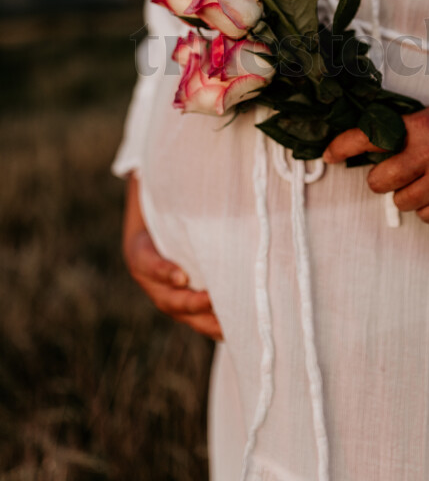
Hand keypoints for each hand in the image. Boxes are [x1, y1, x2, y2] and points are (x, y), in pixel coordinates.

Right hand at [122, 174, 223, 340]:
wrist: (158, 209)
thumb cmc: (166, 196)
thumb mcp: (164, 189)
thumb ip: (177, 187)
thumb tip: (194, 152)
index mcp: (139, 249)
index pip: (147, 263)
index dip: (163, 271)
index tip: (182, 277)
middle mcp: (149, 276)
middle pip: (165, 298)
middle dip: (190, 305)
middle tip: (214, 304)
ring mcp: (164, 290)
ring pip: (181, 312)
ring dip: (205, 321)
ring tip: (231, 326)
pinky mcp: (182, 297)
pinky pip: (195, 315)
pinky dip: (213, 322)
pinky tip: (238, 328)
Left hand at [323, 98, 428, 224]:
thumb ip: (401, 130)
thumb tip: (364, 146)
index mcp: (421, 127)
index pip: (370, 138)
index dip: (344, 147)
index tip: (328, 154)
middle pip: (380, 182)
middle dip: (381, 179)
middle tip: (394, 172)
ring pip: (402, 203)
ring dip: (406, 195)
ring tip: (425, 180)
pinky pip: (427, 218)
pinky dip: (427, 209)